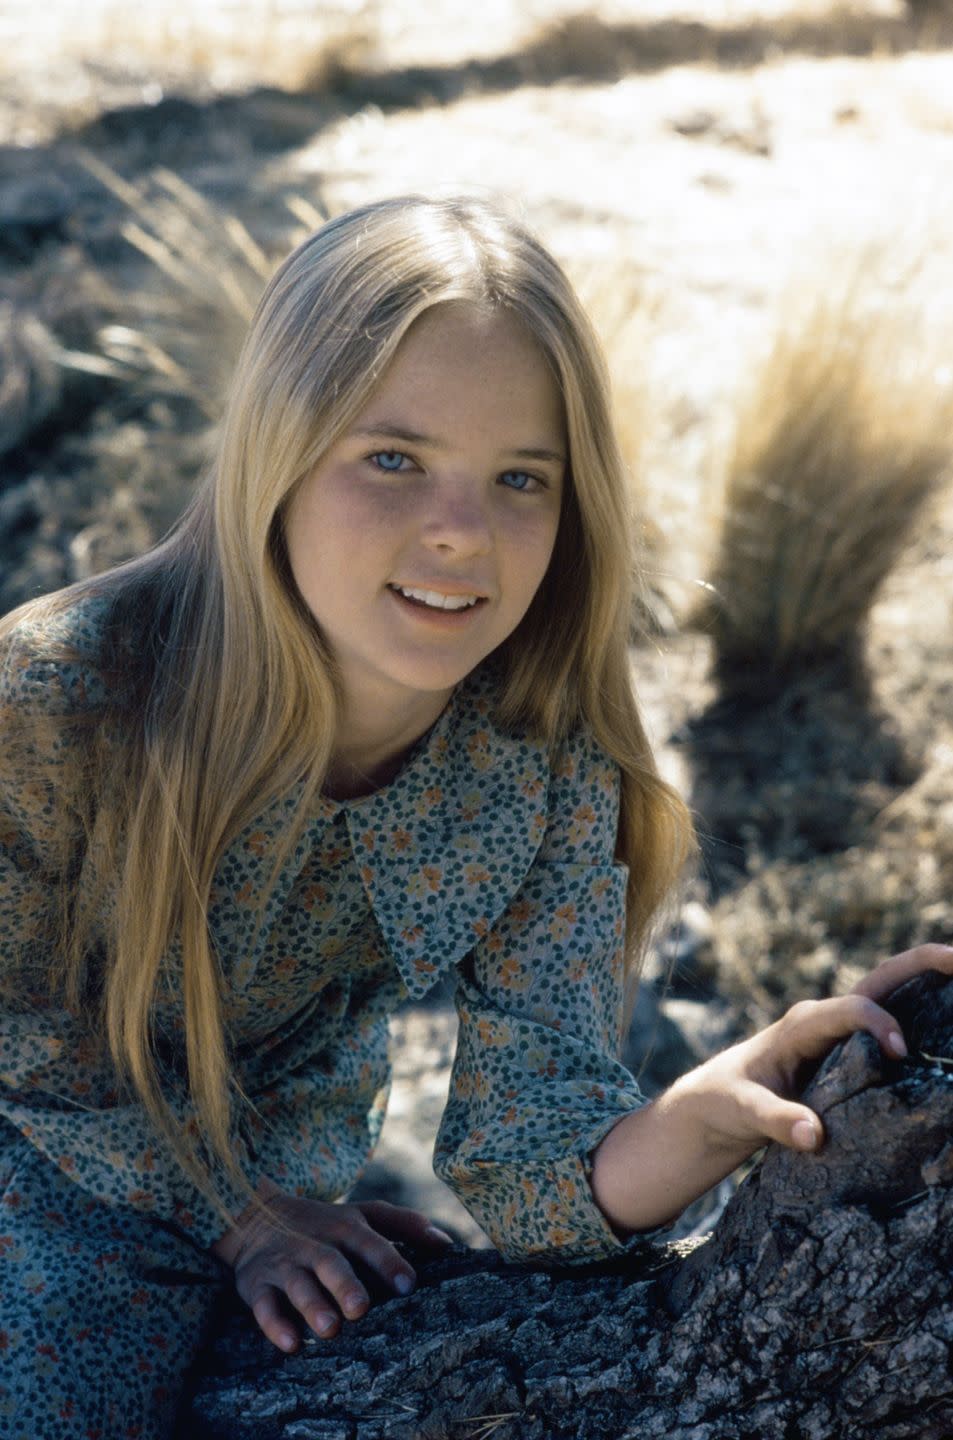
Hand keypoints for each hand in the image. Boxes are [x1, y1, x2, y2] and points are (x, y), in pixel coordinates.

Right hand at [211, 1184, 452, 1352]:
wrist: (256, 1216)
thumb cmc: (325, 1224)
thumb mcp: (363, 1214)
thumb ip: (405, 1225)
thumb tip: (449, 1245)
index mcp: (345, 1228)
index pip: (370, 1242)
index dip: (389, 1262)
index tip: (409, 1284)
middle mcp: (315, 1245)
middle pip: (331, 1262)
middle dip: (345, 1284)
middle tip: (361, 1309)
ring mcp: (286, 1264)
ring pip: (298, 1284)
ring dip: (312, 1305)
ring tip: (330, 1328)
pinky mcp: (258, 1285)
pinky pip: (264, 1305)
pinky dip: (274, 1324)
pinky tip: (290, 1343)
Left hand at [681, 941, 952, 1158]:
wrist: (716, 1103)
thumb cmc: (726, 1101)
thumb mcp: (742, 1111)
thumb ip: (776, 1120)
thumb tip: (814, 1135)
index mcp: (802, 1025)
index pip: (850, 1009)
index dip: (880, 1023)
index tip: (902, 1052)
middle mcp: (825, 1019)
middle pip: (880, 980)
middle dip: (921, 965)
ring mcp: (840, 1032)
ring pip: (891, 997)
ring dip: (930, 986)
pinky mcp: (850, 1051)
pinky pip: (890, 1026)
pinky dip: (923, 1018)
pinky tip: (950, 1028)